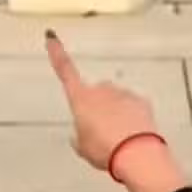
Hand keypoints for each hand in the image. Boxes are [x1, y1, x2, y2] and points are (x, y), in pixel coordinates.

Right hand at [44, 31, 158, 171]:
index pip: (64, 70)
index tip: (51, 37)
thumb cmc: (105, 150)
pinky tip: (132, 135)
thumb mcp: (83, 148)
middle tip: (100, 133)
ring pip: (115, 101)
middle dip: (97, 107)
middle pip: (95, 94)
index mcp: (81, 99)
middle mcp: (101, 90)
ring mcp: (122, 94)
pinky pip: (132, 107)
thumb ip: (80, 136)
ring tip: (117, 138)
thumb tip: (82, 135)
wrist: (136, 154)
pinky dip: (132, 118)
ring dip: (115, 114)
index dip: (57, 53)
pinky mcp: (140, 101)